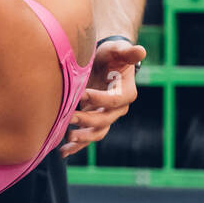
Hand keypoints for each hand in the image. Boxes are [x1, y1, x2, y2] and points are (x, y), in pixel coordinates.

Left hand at [60, 40, 145, 157]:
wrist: (103, 63)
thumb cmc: (110, 55)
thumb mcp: (117, 50)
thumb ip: (127, 52)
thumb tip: (141, 51)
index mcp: (126, 93)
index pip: (114, 100)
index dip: (99, 99)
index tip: (82, 94)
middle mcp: (118, 109)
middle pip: (104, 119)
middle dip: (86, 119)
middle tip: (69, 117)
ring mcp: (106, 118)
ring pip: (97, 133)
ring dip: (82, 138)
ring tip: (67, 137)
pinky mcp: (94, 123)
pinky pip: (87, 139)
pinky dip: (76, 147)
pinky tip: (62, 152)